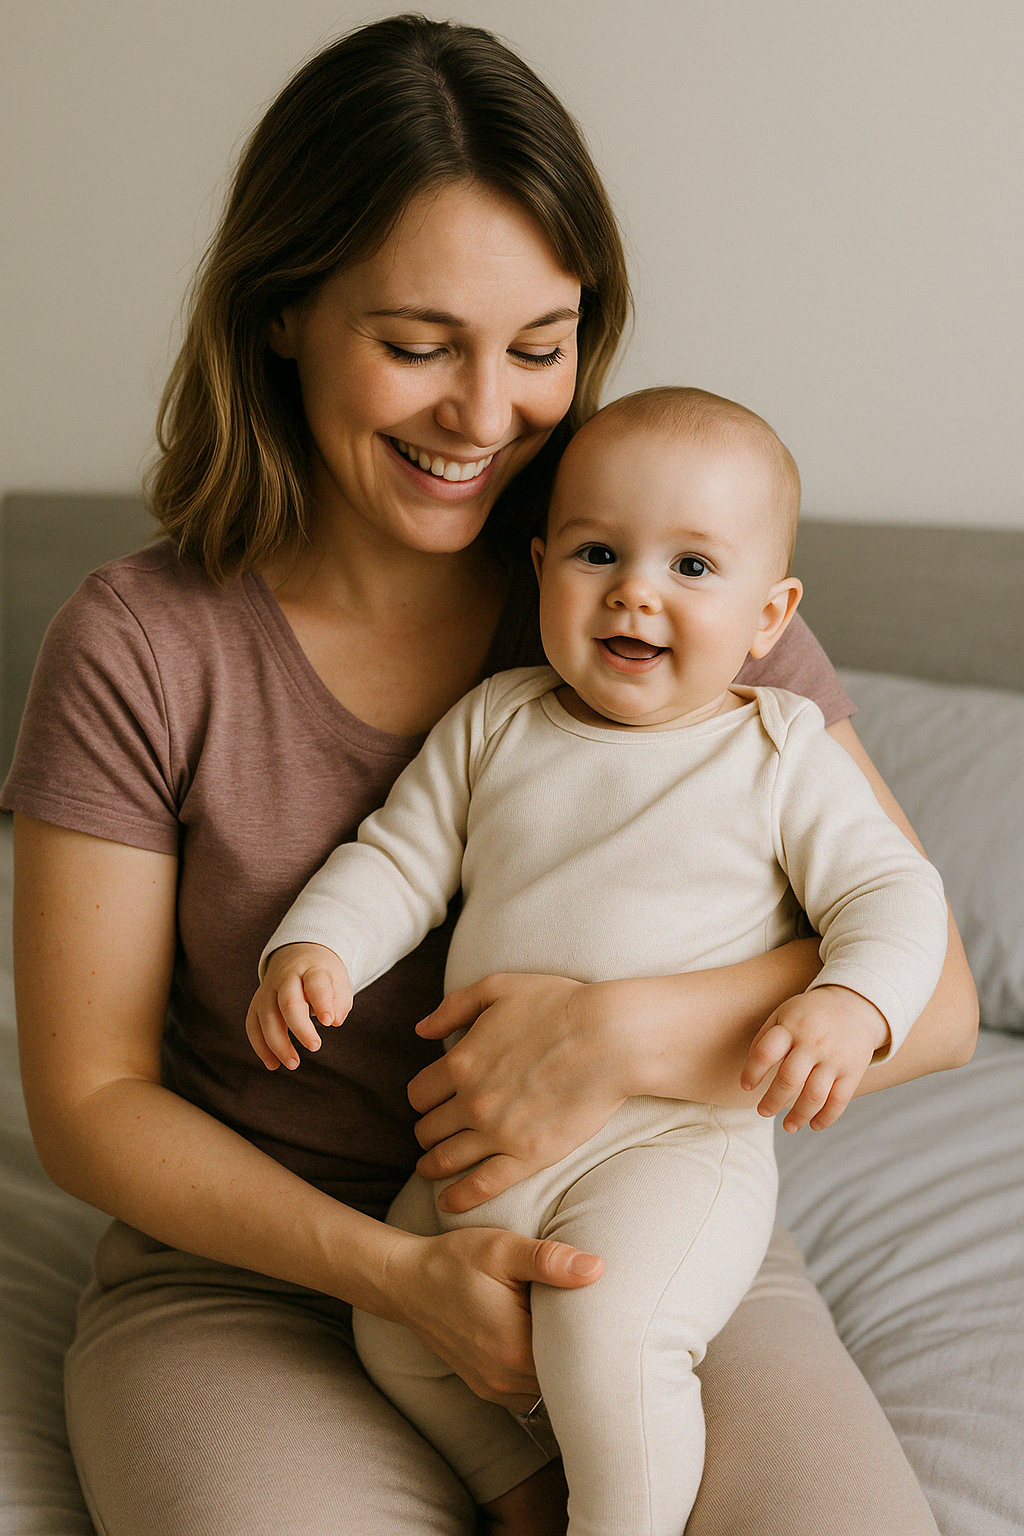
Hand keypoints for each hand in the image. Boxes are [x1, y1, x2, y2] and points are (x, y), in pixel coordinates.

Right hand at [245, 942, 352, 1069]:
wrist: (298, 955)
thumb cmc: (323, 976)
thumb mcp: (339, 981)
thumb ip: (340, 1001)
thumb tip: (335, 1020)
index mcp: (311, 969)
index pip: (315, 984)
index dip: (322, 1002)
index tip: (329, 1022)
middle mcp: (286, 978)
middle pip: (288, 1002)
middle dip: (300, 1027)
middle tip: (315, 1046)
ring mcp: (268, 990)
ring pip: (267, 1017)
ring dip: (278, 1043)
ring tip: (293, 1064)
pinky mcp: (256, 1004)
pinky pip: (252, 1026)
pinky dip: (261, 1047)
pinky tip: (273, 1064)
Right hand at [386, 1223, 602, 1410]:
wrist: (406, 1281)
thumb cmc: (454, 1261)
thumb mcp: (501, 1249)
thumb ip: (549, 1260)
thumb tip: (597, 1269)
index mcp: (515, 1347)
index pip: (577, 1359)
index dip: (596, 1340)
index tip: (608, 1317)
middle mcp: (505, 1378)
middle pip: (563, 1378)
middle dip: (580, 1354)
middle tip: (598, 1322)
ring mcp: (493, 1387)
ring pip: (546, 1389)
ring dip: (558, 1366)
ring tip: (570, 1331)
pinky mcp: (484, 1386)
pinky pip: (526, 1392)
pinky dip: (538, 1373)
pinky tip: (542, 1342)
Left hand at [409, 973, 629, 1212]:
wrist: (610, 1038)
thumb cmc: (558, 1006)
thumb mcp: (498, 988)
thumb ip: (453, 1007)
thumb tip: (420, 1029)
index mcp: (461, 1062)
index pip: (419, 1093)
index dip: (423, 1099)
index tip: (432, 1102)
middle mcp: (472, 1102)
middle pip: (428, 1129)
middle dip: (427, 1131)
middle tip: (434, 1135)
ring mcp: (499, 1133)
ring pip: (446, 1159)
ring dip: (433, 1165)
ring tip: (433, 1167)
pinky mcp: (529, 1156)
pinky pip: (482, 1186)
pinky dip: (458, 1197)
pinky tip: (448, 1201)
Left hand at [741, 985, 889, 1131]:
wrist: (854, 1005)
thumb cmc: (809, 1014)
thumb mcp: (784, 1014)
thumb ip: (764, 1038)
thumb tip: (750, 1069)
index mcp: (791, 1027)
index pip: (766, 1053)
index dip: (752, 1072)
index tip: (746, 1086)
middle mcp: (812, 1043)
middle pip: (789, 1079)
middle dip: (773, 1101)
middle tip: (763, 1111)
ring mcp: (834, 1059)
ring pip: (814, 1096)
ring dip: (798, 1116)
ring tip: (788, 1126)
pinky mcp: (852, 1071)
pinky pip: (839, 1101)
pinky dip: (826, 1118)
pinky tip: (814, 1125)